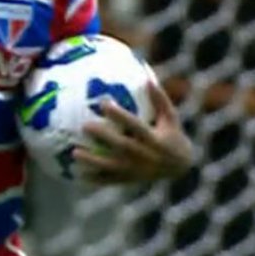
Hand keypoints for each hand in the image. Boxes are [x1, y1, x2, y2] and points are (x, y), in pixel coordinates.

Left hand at [75, 81, 193, 183]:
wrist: (180, 167)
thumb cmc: (171, 134)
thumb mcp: (171, 117)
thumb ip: (159, 98)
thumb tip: (147, 75)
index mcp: (155, 139)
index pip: (136, 126)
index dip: (120, 116)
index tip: (104, 103)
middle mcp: (145, 156)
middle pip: (121, 146)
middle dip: (104, 137)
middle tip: (84, 126)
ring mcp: (136, 170)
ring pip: (112, 166)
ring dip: (93, 161)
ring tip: (74, 153)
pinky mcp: (130, 179)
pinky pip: (110, 180)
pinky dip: (95, 178)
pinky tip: (77, 174)